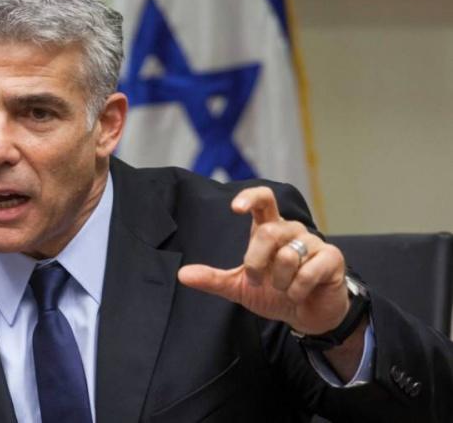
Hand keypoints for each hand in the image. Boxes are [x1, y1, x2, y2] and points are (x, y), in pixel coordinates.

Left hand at [178, 186, 348, 334]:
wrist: (306, 316)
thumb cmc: (274, 294)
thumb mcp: (239, 287)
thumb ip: (213, 279)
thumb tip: (182, 274)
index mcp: (269, 229)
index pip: (263, 199)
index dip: (250, 198)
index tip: (235, 207)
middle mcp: (291, 230)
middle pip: (267, 232)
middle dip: (255, 262)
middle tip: (255, 280)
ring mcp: (314, 242)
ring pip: (288, 255)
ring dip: (279, 281)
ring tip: (283, 288)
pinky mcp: (332, 258)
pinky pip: (307, 272)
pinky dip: (297, 289)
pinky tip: (300, 293)